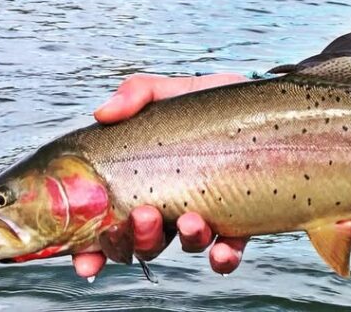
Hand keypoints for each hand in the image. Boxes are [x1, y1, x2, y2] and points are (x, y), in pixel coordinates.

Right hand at [74, 72, 248, 278]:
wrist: (266, 103)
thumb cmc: (210, 103)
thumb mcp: (172, 91)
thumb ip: (136, 94)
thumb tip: (103, 112)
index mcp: (144, 183)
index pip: (109, 224)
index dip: (92, 250)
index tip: (84, 258)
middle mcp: (171, 207)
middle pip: (142, 242)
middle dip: (136, 239)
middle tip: (143, 215)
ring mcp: (207, 215)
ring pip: (185, 246)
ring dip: (183, 240)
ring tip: (188, 219)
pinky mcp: (242, 220)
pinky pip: (230, 252)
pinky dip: (223, 259)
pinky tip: (222, 252)